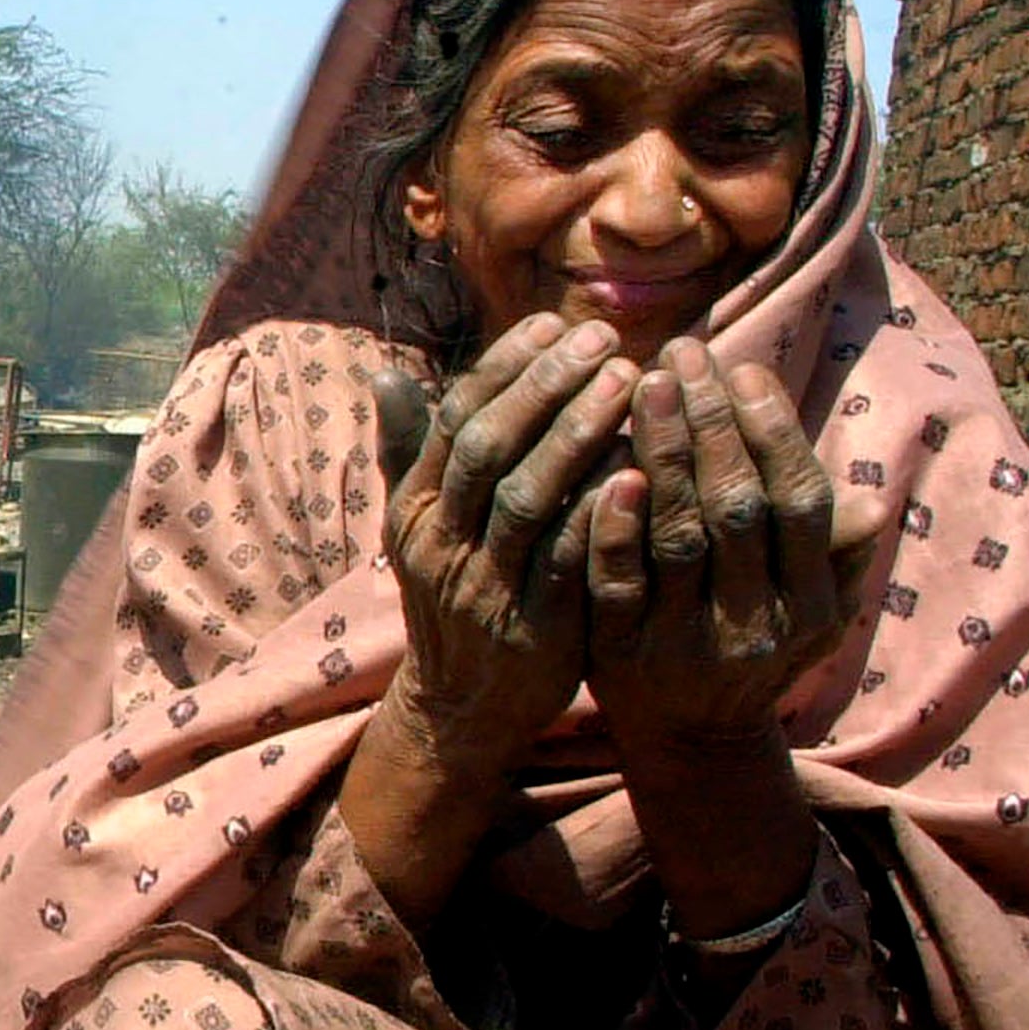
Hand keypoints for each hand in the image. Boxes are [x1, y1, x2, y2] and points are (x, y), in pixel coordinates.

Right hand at [370, 313, 637, 770]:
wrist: (464, 707)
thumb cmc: (457, 597)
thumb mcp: (422, 528)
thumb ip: (412, 452)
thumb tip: (387, 373)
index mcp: (417, 508)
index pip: (456, 418)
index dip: (505, 366)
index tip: (554, 322)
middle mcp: (442, 542)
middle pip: (489, 446)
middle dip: (546, 384)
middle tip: (603, 339)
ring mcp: (484, 586)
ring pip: (528, 495)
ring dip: (579, 433)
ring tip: (631, 383)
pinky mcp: (532, 628)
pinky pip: (569, 557)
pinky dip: (601, 509)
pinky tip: (641, 469)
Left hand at [585, 341, 882, 766]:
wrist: (692, 742)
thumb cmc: (758, 647)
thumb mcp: (812, 613)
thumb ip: (834, 555)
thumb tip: (876, 501)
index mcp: (811, 604)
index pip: (798, 502)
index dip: (774, 433)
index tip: (745, 370)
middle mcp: (756, 623)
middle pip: (736, 507)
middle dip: (712, 423)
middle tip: (682, 352)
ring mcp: (686, 641)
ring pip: (678, 535)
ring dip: (664, 452)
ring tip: (643, 382)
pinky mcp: (621, 654)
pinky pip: (617, 581)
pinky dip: (616, 525)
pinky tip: (611, 470)